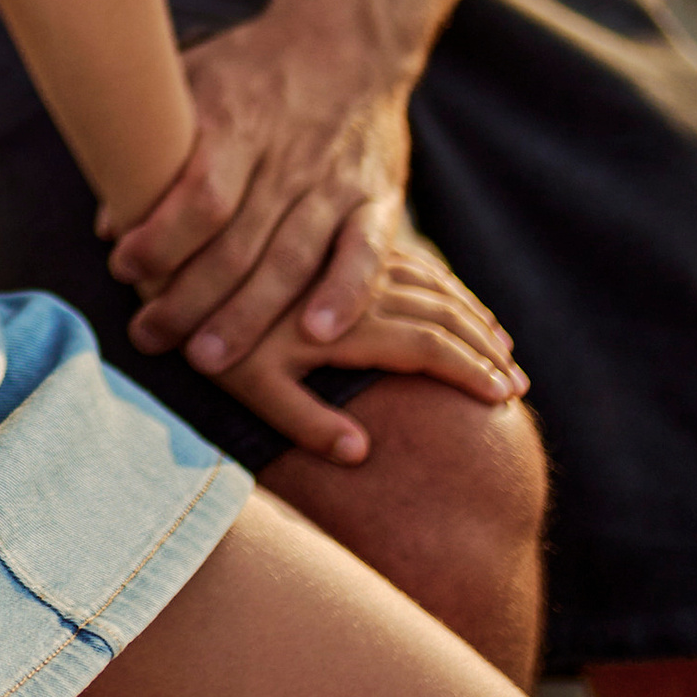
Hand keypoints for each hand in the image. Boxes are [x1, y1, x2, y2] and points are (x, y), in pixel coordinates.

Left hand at [103, 0, 413, 377]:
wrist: (349, 41)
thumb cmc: (253, 70)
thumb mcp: (193, 82)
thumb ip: (152, 146)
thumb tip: (108, 221)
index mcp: (235, 124)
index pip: (199, 193)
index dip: (160, 238)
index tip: (123, 269)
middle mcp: (286, 157)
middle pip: (239, 240)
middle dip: (192, 297)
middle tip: (152, 336)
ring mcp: (335, 180)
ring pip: (293, 257)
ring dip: (252, 315)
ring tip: (211, 359)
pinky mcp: (377, 198)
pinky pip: (364, 253)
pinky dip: (343, 294)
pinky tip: (317, 335)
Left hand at [217, 234, 525, 466]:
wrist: (179, 260)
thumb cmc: (207, 339)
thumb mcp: (247, 390)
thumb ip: (304, 422)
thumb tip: (359, 453)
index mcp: (345, 322)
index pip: (427, 346)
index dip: (470, 373)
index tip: (504, 400)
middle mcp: (353, 284)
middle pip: (440, 310)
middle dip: (483, 346)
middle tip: (517, 380)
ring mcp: (345, 259)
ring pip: (428, 280)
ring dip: (469, 312)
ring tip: (502, 344)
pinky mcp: (333, 243)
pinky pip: (404, 259)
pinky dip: (441, 282)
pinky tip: (454, 298)